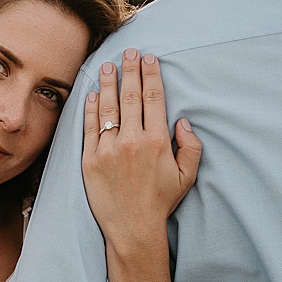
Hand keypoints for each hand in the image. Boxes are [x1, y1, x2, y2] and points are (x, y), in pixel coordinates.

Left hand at [83, 49, 201, 257]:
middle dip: (130, 71)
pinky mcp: (90, 159)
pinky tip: (93, 93)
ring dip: (109, 83)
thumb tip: (183, 121)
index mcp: (158, 142)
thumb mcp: (187, 176)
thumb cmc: (161, 202)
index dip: (151, 75)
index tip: (149, 59)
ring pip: (109, 107)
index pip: (153, 99)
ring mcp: (109, 149)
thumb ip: (192, 147)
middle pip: (131, 97)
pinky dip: (91, 108)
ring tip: (108, 65)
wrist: (133, 229)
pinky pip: (90, 127)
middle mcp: (133, 141)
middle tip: (129, 52)